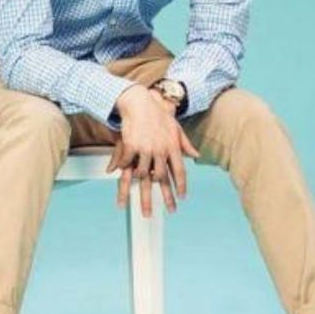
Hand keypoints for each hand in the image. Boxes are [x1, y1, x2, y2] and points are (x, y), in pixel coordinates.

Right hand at [105, 86, 198, 217]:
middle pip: (162, 178)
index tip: (181, 198)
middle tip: (166, 211)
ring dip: (141, 186)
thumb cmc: (158, 114)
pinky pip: (126, 163)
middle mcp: (160, 150)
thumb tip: (196, 154)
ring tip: (139, 200)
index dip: (181, 186)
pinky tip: (118, 173)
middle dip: (164, 198)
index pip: (180, 171)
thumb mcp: (176, 127)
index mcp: (172, 146)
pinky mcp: (131, 145)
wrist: (140, 102)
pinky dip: (123, 168)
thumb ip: (185, 143)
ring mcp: (145, 149)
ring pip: (143, 173)